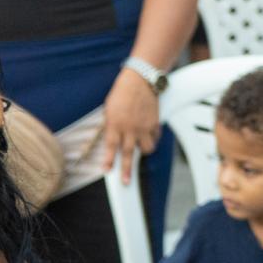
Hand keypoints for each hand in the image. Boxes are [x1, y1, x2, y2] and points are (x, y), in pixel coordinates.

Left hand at [101, 67, 160, 185]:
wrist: (140, 80)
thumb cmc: (122, 93)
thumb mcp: (109, 110)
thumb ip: (110, 126)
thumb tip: (111, 139)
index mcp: (114, 124)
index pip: (110, 148)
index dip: (108, 161)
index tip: (107, 171)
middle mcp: (129, 128)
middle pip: (128, 154)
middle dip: (126, 170)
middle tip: (126, 182)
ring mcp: (143, 127)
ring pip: (146, 149)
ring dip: (143, 151)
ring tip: (141, 148)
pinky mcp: (155, 123)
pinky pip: (155, 138)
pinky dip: (152, 138)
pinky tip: (149, 133)